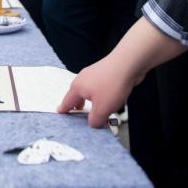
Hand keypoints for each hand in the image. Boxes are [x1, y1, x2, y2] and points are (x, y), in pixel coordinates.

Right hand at [57, 19, 186, 126]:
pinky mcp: (105, 73)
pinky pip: (100, 87)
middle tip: (79, 113)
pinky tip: (111, 100)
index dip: (64, 109)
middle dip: (78, 105)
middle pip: (77, 95)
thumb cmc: (112, 85)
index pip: (67, 101)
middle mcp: (83, 79)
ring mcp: (94, 74)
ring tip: (98, 109)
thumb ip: (95, 120)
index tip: (59, 112)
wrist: (127, 64)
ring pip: (90, 91)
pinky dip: (102, 95)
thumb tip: (93, 123)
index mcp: (78, 87)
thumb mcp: (102, 109)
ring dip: (93, 101)